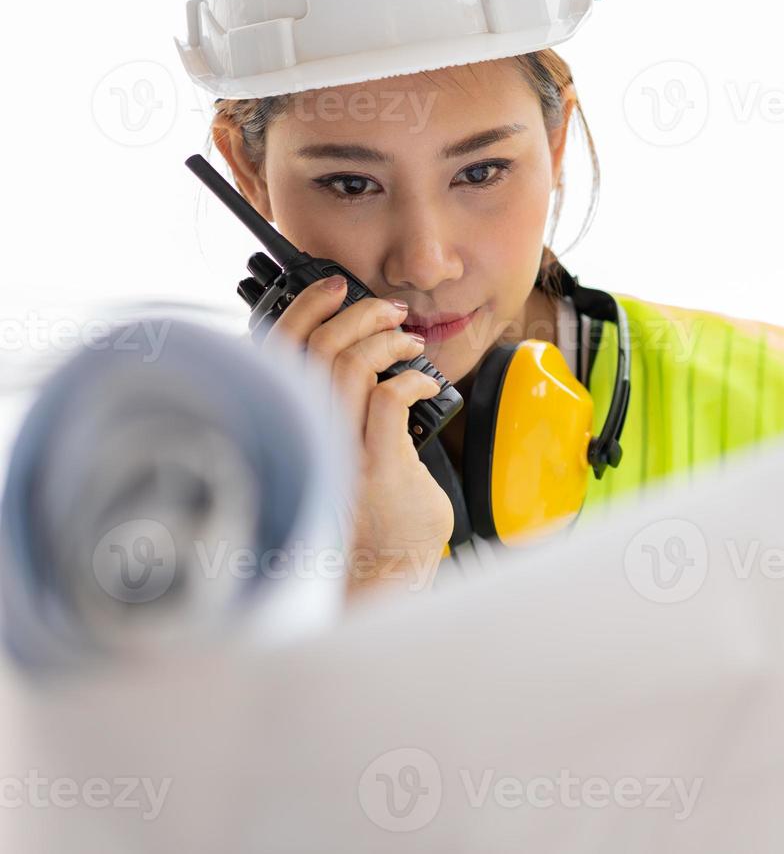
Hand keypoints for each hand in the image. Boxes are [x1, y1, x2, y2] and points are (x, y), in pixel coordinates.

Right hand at [264, 274, 452, 598]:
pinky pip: (389, 400)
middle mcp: (309, 436)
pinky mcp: (378, 467)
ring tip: (411, 342)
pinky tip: (427, 386)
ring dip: (386, 341)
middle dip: (356, 313)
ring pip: (349, 367)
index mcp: (293, 426)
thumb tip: (361, 361)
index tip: (335, 286)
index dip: (305, 307)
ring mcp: (341, 451)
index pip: (279, 350)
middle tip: (391, 309)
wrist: (382, 574)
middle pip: (314, 348)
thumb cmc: (367, 515)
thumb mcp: (338, 455)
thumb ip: (337, 412)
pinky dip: (412, 380)